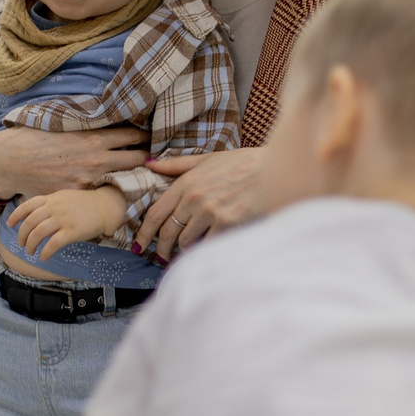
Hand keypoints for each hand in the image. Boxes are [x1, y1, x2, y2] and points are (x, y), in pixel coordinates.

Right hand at [0, 125, 149, 201]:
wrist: (8, 162)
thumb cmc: (32, 137)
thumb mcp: (62, 122)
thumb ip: (87, 124)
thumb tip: (106, 116)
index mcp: (94, 138)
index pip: (133, 135)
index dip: (145, 135)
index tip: (152, 135)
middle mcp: (96, 160)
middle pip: (138, 159)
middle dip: (148, 157)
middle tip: (154, 157)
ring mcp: (89, 181)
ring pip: (124, 179)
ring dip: (133, 176)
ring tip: (142, 174)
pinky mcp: (78, 195)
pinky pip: (102, 193)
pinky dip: (110, 190)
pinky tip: (115, 188)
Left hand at [7, 187, 127, 258]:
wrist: (105, 206)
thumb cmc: (84, 204)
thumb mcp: (63, 197)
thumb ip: (49, 204)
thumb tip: (34, 214)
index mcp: (51, 199)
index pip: (27, 206)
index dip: (16, 215)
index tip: (9, 224)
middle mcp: (54, 208)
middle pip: (30, 223)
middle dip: (22, 235)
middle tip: (22, 244)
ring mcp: (63, 220)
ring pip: (38, 234)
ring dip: (31, 245)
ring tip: (30, 252)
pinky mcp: (72, 232)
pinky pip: (53, 244)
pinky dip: (45, 252)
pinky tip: (43, 257)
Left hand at [137, 149, 263, 256]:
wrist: (275, 169)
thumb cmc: (243, 163)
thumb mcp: (208, 159)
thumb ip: (177, 165)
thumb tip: (149, 164)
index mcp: (187, 182)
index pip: (156, 213)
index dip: (144, 233)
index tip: (139, 245)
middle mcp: (195, 198)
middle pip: (168, 231)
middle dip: (162, 248)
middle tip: (161, 256)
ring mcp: (211, 212)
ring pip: (186, 241)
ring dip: (182, 251)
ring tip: (183, 255)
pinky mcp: (228, 224)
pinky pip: (207, 245)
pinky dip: (203, 251)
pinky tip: (203, 253)